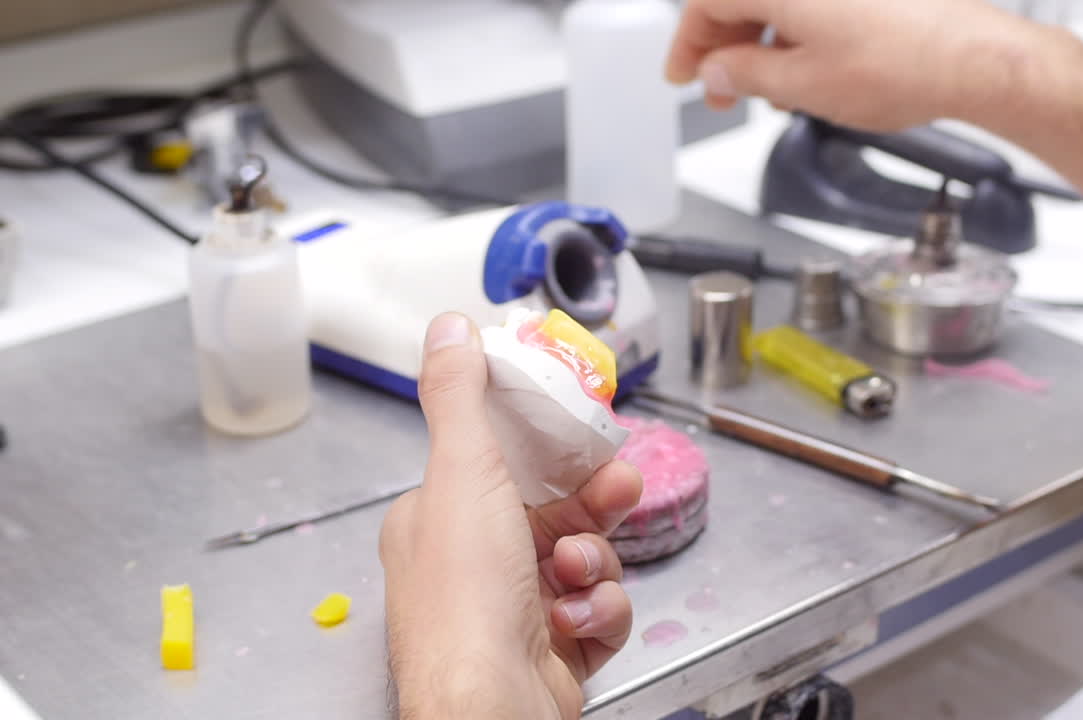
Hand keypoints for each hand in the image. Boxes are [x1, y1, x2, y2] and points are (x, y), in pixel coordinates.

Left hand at [379, 313, 642, 719]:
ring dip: (593, 563)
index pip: (506, 463)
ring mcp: (515, 610)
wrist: (490, 706)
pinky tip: (576, 620)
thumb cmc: (465, 599)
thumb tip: (448, 329)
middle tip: (618, 492)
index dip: (554, 448)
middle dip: (593, 504)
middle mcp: (475, 564)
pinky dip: (599, 611)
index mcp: (442, 517)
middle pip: (557, 510)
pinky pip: (598, 609)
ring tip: (575, 576)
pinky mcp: (554, 649)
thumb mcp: (462, 474)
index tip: (589, 436)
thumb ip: (460, 399)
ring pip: (586, 559)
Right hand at [665, 0, 1047, 131]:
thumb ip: (744, 74)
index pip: (707, 2)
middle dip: (726, 46)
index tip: (685, 75)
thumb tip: (717, 71)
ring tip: (770, 91)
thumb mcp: (800, 85)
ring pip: (780, 3)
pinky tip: (806, 73)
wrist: (973, 60)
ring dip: (763, 43)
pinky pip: (814, 5)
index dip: (688, 44)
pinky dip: (798, 33)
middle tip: (723, 90)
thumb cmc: (902, 64)